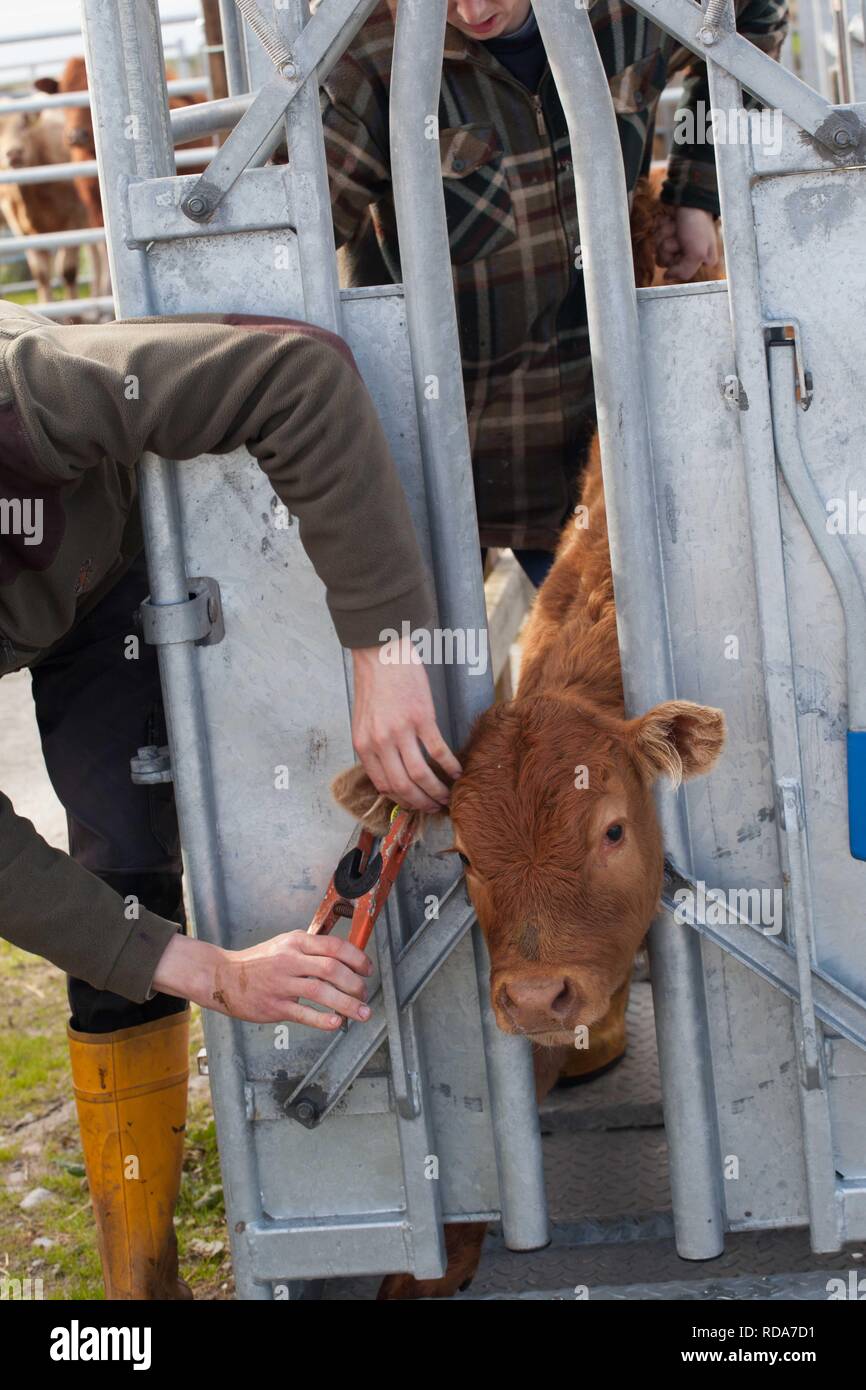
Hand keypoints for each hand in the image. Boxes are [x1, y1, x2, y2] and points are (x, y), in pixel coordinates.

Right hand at [152, 930, 373, 1026]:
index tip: (367, 970)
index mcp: (296, 942)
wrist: (224, 976)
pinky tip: (336, 1023)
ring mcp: (282, 984)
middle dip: (355, 983)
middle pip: (332, 969)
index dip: (357, 958)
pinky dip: (323, 1019)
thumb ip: (312, 949)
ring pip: (322, 992)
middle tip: (364, 994)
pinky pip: (304, 1014)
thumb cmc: (259, 962)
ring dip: (347, 1004)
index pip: (334, 946)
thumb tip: (346, 959)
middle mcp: (290, 960)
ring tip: (362, 1012)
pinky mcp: (275, 1006)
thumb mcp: (285, 945)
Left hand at [351, 638, 461, 812]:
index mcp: (363, 744)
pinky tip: (457, 771)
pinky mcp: (422, 717)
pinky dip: (450, 765)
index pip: (383, 784)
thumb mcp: (363, 720)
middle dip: (421, 802)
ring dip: (437, 790)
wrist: (381, 652)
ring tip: (448, 796)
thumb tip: (388, 772)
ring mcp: (401, 730)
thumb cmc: (373, 684)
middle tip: (434, 807)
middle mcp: (380, 741)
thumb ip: (373, 746)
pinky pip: (438, 750)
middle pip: (403, 785)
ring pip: (421, 773)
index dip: (401, 800)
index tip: (414, 804)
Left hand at [654, 205, 718, 283]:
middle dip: (668, 245)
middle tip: (679, 234)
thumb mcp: (697, 253)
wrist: (691, 197)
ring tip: (676, 225)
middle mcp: (687, 252)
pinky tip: (671, 219)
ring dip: (665, 233)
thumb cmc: (697, 223)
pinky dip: (661, 225)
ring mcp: (676, 240)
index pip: (675, 271)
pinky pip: (656, 232)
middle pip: (663, 259)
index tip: (683, 247)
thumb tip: (666, 277)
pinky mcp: (668, 228)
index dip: (675, 259)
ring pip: (658, 246)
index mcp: (699, 260)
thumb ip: (683, 271)